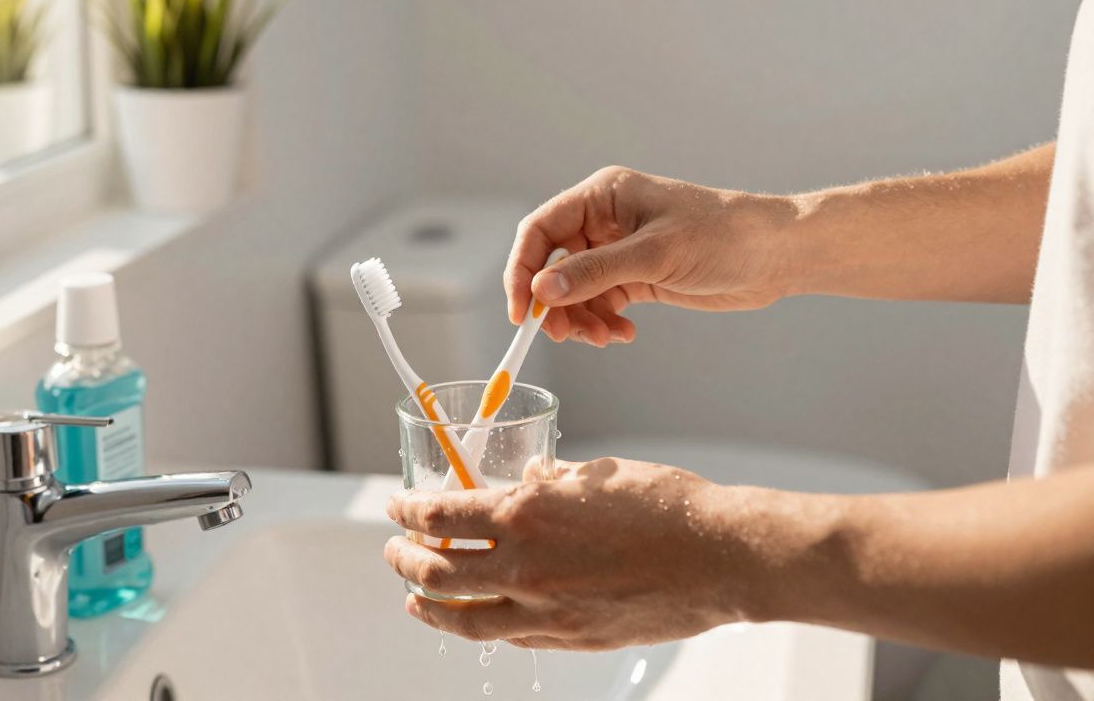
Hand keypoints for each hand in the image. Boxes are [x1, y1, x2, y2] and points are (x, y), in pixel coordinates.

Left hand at [383, 458, 769, 649]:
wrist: (721, 557)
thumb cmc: (667, 507)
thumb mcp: (596, 475)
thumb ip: (551, 483)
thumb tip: (527, 484)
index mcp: (528, 515)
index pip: (442, 516)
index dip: (410, 512)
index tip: (397, 508)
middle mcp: (527, 567)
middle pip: (439, 572)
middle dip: (405, 560)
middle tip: (393, 550)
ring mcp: (547, 610)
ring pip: (466, 619)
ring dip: (431, 606)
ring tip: (414, 598)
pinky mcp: (572, 638)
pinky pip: (511, 636)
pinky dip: (483, 626)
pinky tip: (476, 619)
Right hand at [505, 166, 800, 345]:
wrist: (776, 254)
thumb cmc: (724, 235)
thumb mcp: (655, 254)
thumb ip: (595, 272)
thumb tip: (543, 289)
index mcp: (601, 195)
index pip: (540, 230)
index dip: (523, 269)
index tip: (521, 310)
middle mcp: (604, 220)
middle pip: (552, 264)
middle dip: (553, 303)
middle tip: (561, 334)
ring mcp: (619, 250)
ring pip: (574, 290)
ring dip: (581, 318)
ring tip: (605, 337)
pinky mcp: (636, 276)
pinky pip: (601, 302)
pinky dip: (604, 322)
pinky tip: (624, 332)